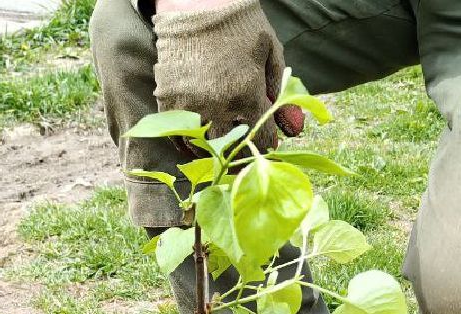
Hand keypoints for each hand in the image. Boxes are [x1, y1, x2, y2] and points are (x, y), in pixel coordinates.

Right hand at [152, 0, 300, 150]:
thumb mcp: (270, 53)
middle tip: (245, 148)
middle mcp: (217, 106)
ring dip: (214, 150)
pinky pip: (177, 135)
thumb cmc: (239, 26)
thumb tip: (293, 130)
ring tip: (222, 143)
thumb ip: (281, 94)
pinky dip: (188, 141)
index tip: (267, 144)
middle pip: (233, 149)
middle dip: (242, 152)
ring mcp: (189, 106)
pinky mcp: (167, 102)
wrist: (196, 4)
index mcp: (246, 94)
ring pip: (203, 147)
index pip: (261, 140)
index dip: (267, 145)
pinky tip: (198, 137)